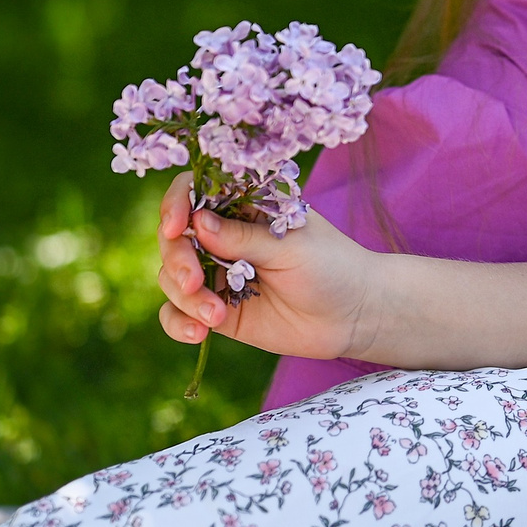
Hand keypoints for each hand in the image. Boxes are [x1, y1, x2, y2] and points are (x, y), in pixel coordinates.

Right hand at [155, 172, 380, 360]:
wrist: (354, 316)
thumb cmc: (332, 268)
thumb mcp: (290, 248)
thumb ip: (243, 238)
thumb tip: (196, 221)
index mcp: (244, 208)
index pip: (195, 192)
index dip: (177, 204)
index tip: (177, 228)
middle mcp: (224, 237)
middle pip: (174, 238)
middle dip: (177, 260)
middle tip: (194, 283)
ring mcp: (218, 274)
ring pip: (171, 276)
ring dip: (184, 297)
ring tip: (215, 316)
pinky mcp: (217, 309)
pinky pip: (178, 312)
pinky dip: (179, 322)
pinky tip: (197, 334)